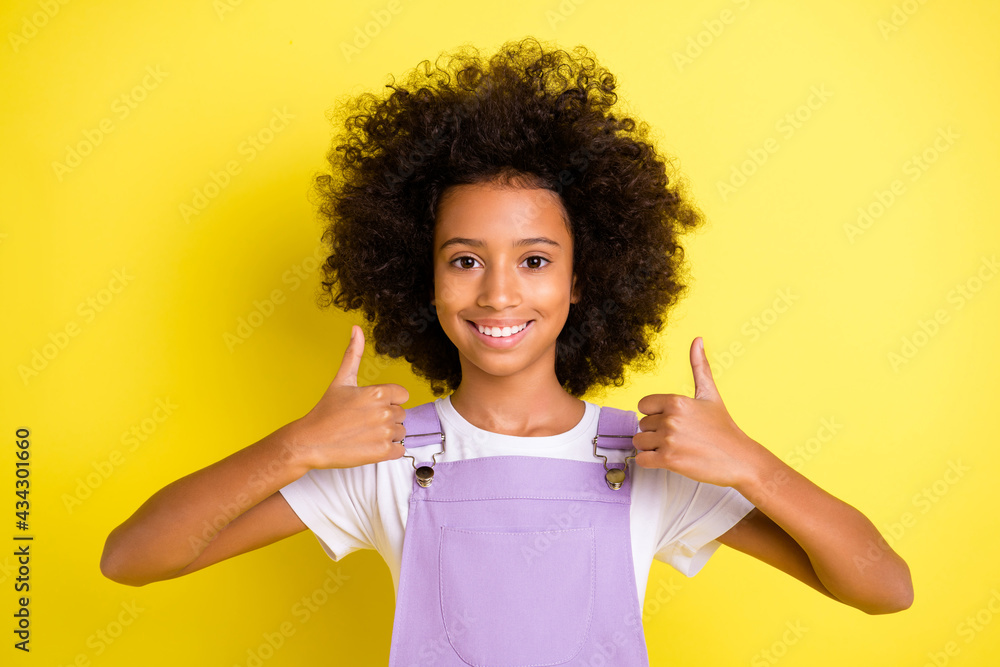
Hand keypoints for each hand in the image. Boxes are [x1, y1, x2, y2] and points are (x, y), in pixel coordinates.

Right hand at [290, 325, 409, 469]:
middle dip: (386, 418)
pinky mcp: (383, 452)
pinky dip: (388, 450)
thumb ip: (354, 354)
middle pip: (401, 414)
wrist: (309, 442)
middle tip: (362, 421)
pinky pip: (400, 450)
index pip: (402, 395)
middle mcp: (385, 412)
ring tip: (364, 434)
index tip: (369, 407)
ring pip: (401, 432)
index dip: (388, 401)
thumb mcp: (341, 380)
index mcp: (379, 393)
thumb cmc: (325, 411)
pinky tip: (369, 445)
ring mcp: (385, 433)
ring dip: (387, 434)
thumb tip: (357, 328)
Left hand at [633, 337, 764, 487]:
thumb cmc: (724, 428)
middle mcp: (671, 419)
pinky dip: (649, 461)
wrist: (739, 459)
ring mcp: (668, 440)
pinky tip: (666, 459)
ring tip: (672, 447)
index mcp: (676, 401)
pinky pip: (641, 459)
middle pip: (642, 424)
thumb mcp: (710, 394)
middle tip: (677, 436)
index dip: (654, 413)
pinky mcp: (669, 460)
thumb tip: (697, 340)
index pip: (643, 405)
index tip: (669, 419)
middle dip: (655, 432)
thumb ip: (699, 366)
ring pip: (639, 442)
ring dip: (650, 447)